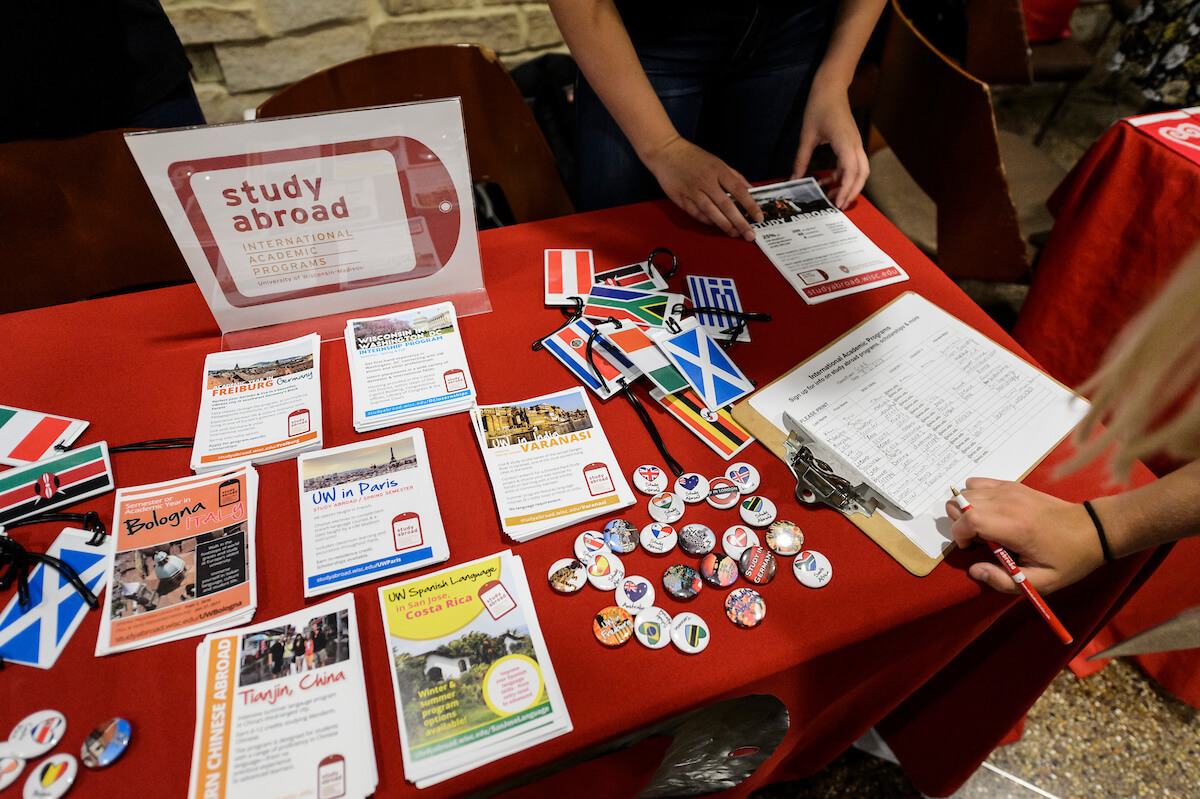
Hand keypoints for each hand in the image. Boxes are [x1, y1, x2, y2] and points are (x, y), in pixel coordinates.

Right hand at [642, 135, 762, 240]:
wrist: (666, 152)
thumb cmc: (693, 157)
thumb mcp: (718, 162)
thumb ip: (735, 176)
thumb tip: (750, 190)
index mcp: (718, 170)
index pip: (738, 190)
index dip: (750, 205)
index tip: (758, 217)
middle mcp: (706, 182)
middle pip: (726, 205)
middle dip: (740, 222)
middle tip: (749, 234)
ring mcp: (693, 192)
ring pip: (712, 213)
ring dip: (725, 225)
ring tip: (735, 234)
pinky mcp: (682, 199)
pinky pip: (697, 214)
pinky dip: (708, 222)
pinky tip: (717, 226)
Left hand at [791, 84, 868, 208]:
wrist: (830, 88)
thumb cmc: (819, 107)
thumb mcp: (806, 135)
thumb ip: (801, 160)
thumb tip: (793, 180)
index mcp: (845, 142)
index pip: (851, 171)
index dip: (846, 189)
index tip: (838, 203)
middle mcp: (855, 144)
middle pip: (862, 174)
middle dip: (852, 192)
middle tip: (838, 206)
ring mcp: (855, 144)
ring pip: (860, 171)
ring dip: (848, 185)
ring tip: (831, 196)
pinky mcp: (851, 143)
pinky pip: (852, 164)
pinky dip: (843, 175)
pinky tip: (828, 182)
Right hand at [946, 478, 1104, 594]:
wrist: (1092, 530)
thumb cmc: (1068, 559)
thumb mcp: (1040, 582)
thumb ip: (1004, 581)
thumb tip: (974, 571)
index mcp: (1016, 527)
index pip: (968, 520)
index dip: (960, 535)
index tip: (971, 549)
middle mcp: (1009, 503)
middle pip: (960, 502)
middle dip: (960, 524)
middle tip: (980, 540)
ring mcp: (1009, 490)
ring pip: (965, 492)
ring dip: (965, 511)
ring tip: (985, 527)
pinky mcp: (1011, 485)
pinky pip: (977, 483)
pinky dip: (974, 497)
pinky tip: (990, 512)